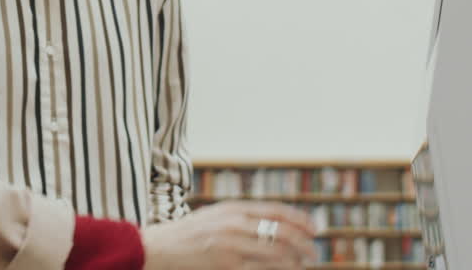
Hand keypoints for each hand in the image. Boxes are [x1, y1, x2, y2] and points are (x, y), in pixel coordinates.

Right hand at [140, 200, 316, 269]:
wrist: (158, 247)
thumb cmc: (187, 234)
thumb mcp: (215, 216)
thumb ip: (240, 217)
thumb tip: (274, 223)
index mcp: (233, 208)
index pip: (277, 211)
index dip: (300, 220)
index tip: (314, 229)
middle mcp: (234, 223)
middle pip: (282, 232)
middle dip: (303, 244)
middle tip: (312, 253)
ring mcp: (231, 245)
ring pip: (276, 253)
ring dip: (294, 261)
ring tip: (302, 265)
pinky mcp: (226, 265)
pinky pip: (260, 269)